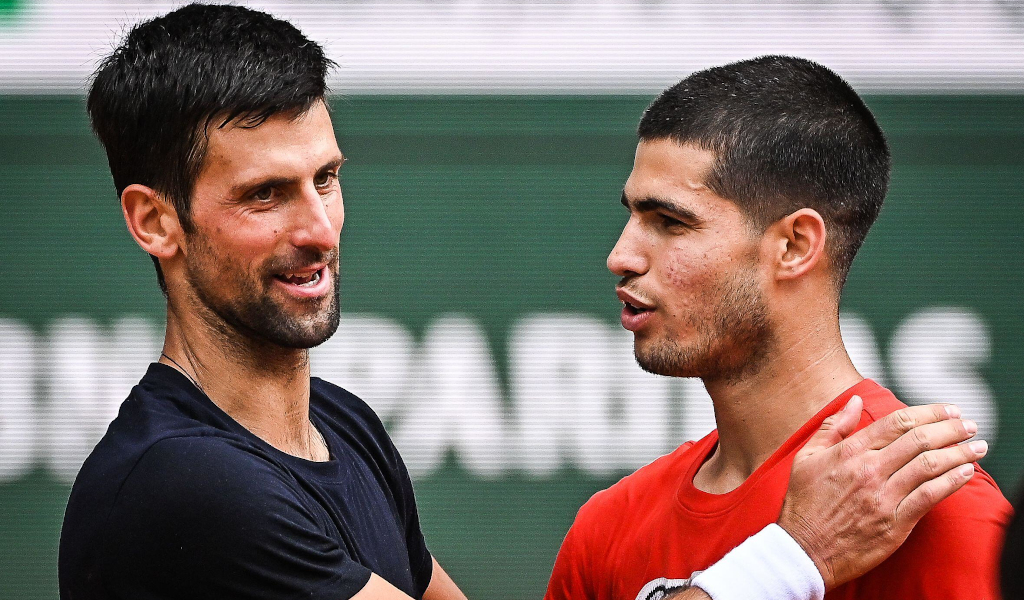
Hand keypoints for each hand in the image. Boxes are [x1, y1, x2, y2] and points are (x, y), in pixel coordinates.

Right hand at [778, 396, 984, 589]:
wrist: (803, 548)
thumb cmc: (804, 503)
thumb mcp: (807, 457)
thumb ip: (833, 427)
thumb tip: (853, 401)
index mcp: (849, 452)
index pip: (897, 422)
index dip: (928, 412)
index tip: (947, 410)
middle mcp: (869, 470)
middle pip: (919, 439)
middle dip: (950, 428)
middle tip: (969, 425)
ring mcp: (883, 496)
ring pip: (930, 465)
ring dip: (959, 453)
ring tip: (976, 447)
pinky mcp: (894, 522)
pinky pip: (929, 496)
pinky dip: (951, 481)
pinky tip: (965, 473)